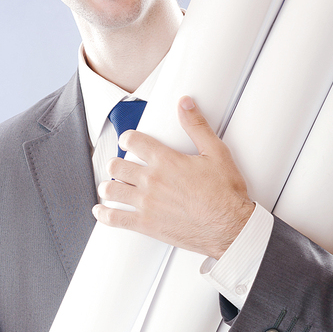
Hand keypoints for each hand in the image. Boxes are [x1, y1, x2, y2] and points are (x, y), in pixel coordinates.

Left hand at [93, 96, 254, 259]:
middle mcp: (152, 181)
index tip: (128, 141)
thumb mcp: (216, 152)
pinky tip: (101, 211)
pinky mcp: (146, 225)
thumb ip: (197, 126)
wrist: (231, 227)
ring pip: (111, 190)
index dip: (128, 139)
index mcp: (166, 161)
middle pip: (117, 166)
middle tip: (119, 166)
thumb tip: (185, 104)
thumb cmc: (226, 194)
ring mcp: (146, 204)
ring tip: (110, 186)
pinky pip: (115, 218)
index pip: (134, 142)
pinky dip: (104, 214)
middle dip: (115, 164)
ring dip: (107, 186)